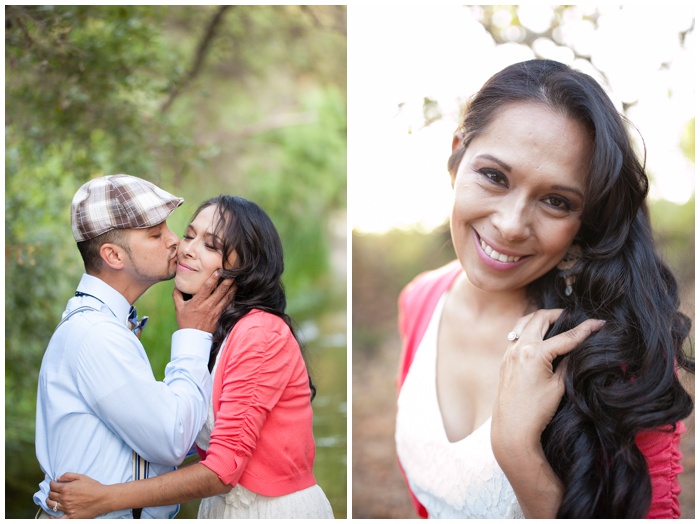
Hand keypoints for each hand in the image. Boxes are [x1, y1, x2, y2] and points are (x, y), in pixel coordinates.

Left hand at [47, 473, 105, 518]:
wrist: (103, 498)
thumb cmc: (94, 487)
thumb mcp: (82, 477)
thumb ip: (68, 476)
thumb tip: (58, 478)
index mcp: (66, 489)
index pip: (53, 486)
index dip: (52, 483)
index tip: (54, 483)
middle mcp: (64, 499)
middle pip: (51, 496)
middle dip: (51, 492)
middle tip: (54, 490)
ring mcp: (67, 509)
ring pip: (52, 506)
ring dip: (50, 502)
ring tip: (52, 500)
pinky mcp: (71, 517)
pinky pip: (58, 519)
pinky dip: (53, 518)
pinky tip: (52, 515)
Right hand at [173, 271, 235, 331]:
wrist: (193, 338)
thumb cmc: (185, 322)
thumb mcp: (179, 308)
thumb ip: (177, 295)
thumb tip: (177, 285)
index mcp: (197, 302)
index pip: (207, 288)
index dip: (214, 278)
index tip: (219, 270)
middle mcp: (208, 306)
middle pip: (220, 291)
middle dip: (228, 280)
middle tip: (233, 272)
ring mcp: (215, 311)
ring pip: (227, 297)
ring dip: (233, 287)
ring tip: (237, 279)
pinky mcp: (220, 316)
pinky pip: (228, 305)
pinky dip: (233, 297)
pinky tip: (237, 291)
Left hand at [492, 309, 604, 453]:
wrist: (512, 429)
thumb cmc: (537, 411)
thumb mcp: (559, 386)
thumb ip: (568, 362)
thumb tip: (577, 346)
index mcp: (534, 354)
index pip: (566, 336)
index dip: (586, 329)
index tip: (600, 322)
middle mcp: (518, 348)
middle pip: (540, 318)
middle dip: (559, 315)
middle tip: (574, 318)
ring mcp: (509, 353)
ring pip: (524, 322)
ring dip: (541, 320)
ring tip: (557, 323)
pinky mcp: (505, 360)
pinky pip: (516, 335)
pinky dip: (529, 330)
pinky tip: (540, 337)